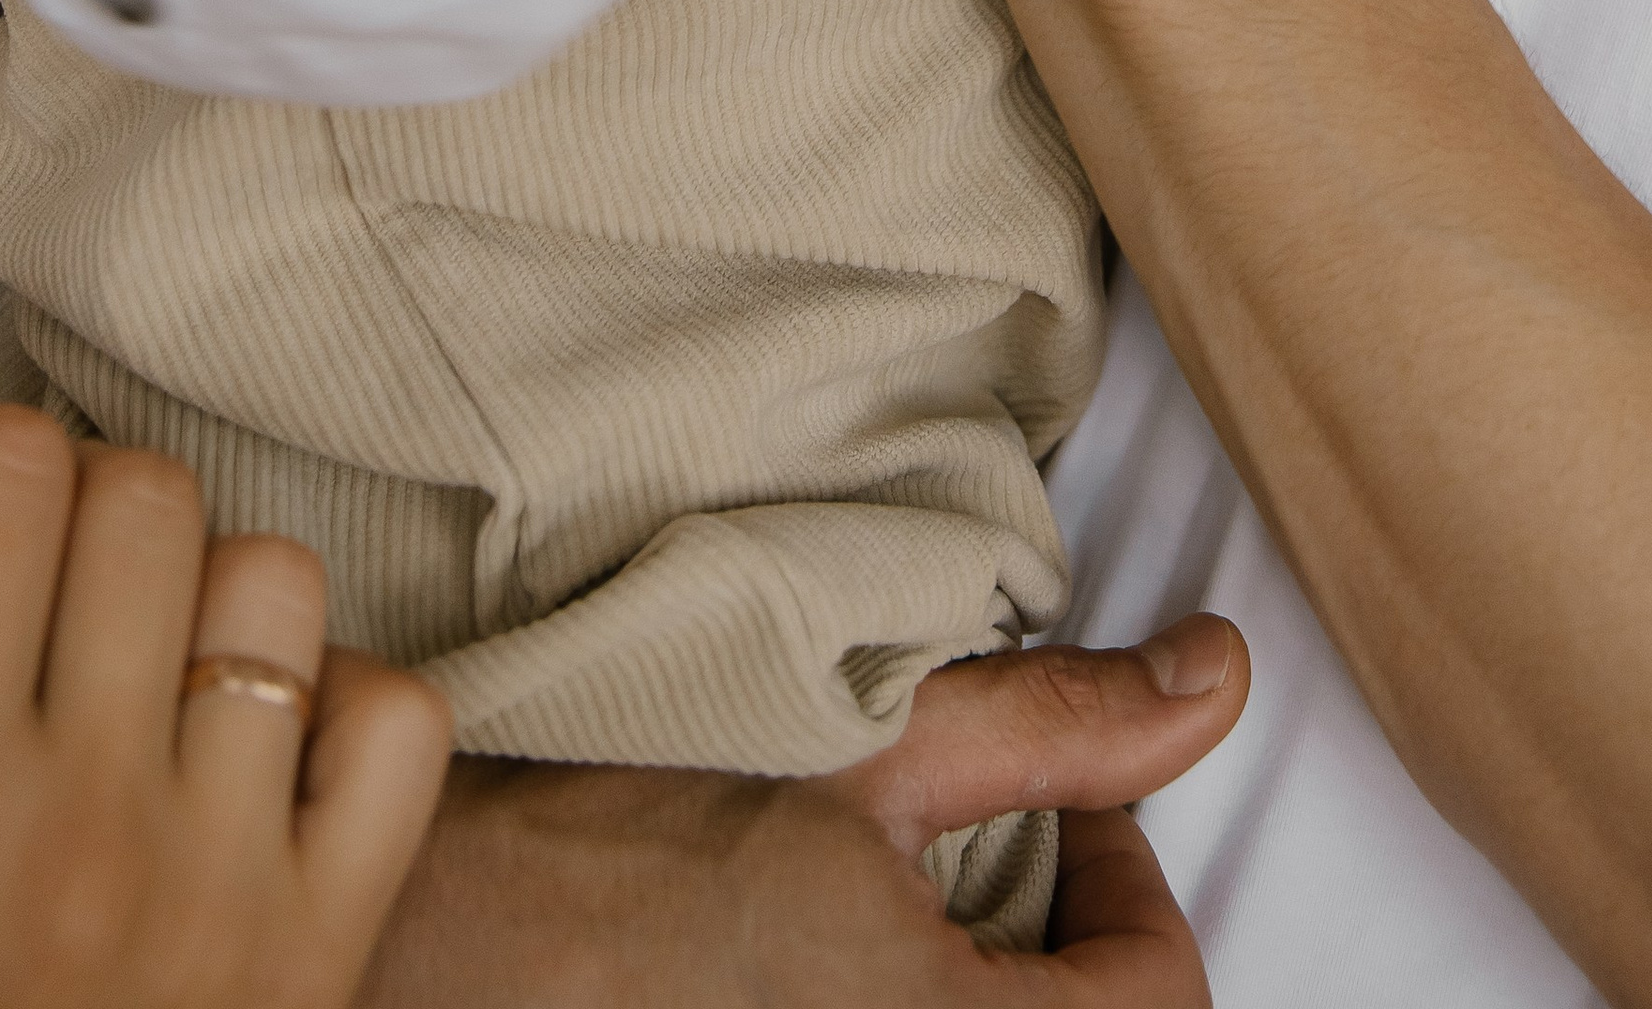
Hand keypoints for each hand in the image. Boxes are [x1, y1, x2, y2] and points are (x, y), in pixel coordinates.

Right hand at [0, 318, 453, 1008]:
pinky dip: (340, 708)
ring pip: (275, 579)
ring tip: (126, 689)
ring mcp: (230, 890)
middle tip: (28, 621)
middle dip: (78, 521)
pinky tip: (245, 757)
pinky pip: (402, 715)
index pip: (9, 460)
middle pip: (146, 494)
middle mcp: (87, 831)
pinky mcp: (334, 941)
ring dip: (201, 602)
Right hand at [356, 614, 1246, 1004]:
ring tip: (931, 917)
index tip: (1068, 811)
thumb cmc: (629, 819)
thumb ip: (1057, 719)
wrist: (432, 916)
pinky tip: (858, 965)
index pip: (1160, 1008)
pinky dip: (921, 1006)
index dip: (1133, 890)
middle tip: (1017, 860)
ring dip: (1004, 991)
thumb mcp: (862, 736)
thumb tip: (1219, 676)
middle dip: (1079, 960)